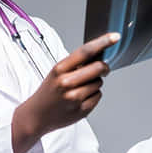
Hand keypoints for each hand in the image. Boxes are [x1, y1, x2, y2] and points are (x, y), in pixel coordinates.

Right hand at [12, 32, 118, 152]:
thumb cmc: (49, 92)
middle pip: (98, 68)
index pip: (85, 51)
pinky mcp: (82, 111)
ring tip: (81, 88)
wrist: (37, 115)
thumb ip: (75, 64)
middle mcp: (66, 83)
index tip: (115, 37)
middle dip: (104, 67)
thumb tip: (99, 54)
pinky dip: (94, 95)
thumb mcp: (56, 73)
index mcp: (59, 69)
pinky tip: (81, 98)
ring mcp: (74, 98)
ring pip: (99, 83)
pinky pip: (98, 96)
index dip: (103, 42)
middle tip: (102, 69)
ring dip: (95, 83)